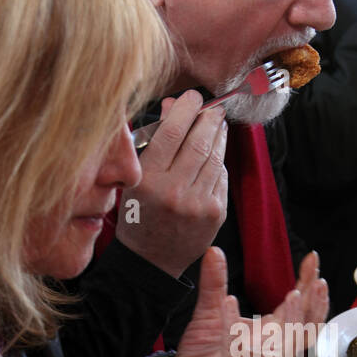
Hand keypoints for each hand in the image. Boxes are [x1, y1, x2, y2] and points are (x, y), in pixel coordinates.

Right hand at [116, 90, 227, 277]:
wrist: (152, 260)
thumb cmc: (139, 214)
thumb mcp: (136, 178)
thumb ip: (153, 141)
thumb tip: (172, 105)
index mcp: (148, 181)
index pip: (171, 134)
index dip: (185, 109)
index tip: (192, 97)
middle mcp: (174, 192)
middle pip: (199, 142)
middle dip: (208, 119)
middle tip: (213, 108)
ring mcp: (198, 204)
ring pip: (215, 158)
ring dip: (219, 136)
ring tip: (217, 125)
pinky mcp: (215, 214)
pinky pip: (221, 177)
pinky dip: (219, 162)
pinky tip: (215, 153)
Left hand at [165, 248, 328, 356]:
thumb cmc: (204, 352)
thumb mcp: (210, 308)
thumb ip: (215, 281)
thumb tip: (214, 250)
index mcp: (271, 330)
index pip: (299, 305)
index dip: (309, 283)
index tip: (312, 259)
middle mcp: (269, 345)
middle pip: (304, 326)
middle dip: (315, 303)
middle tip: (319, 280)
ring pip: (286, 344)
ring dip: (292, 319)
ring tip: (293, 294)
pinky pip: (238, 346)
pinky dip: (233, 325)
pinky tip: (230, 302)